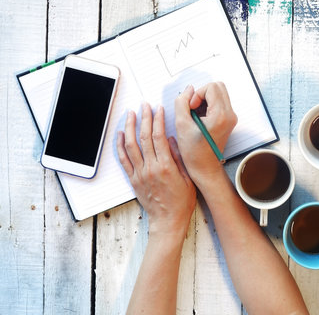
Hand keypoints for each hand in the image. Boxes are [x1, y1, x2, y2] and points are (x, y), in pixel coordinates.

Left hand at [116, 103, 195, 235]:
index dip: (158, 120)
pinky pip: (123, 159)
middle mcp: (151, 168)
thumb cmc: (181, 202)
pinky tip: (121, 134)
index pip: (159, 137)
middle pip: (145, 137)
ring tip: (131, 114)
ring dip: (130, 127)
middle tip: (145, 105)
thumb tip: (171, 139)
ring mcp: (140, 174)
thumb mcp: (188, 178)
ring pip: (131, 145)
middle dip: (144, 118)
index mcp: (166, 167)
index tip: (159, 109)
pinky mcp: (133, 180)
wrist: (168, 221)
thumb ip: (179, 158)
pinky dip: (120, 145)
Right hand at [174, 82, 237, 184]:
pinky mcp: (229, 120)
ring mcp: (231, 118)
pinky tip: (200, 119)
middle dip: (202, 94)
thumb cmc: (194, 151)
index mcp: (221, 116)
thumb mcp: (181, 124)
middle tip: (193, 108)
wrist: (205, 167)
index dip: (197, 94)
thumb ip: (182, 102)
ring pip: (218, 94)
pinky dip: (208, 105)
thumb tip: (188, 89)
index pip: (211, 87)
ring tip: (195, 115)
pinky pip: (219, 103)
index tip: (191, 108)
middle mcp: (230, 115)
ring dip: (205, 99)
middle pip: (218, 87)